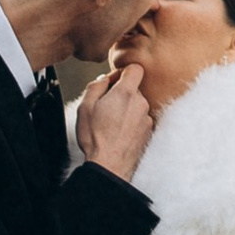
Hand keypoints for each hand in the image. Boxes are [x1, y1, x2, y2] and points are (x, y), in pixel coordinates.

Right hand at [75, 64, 152, 180]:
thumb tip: (105, 79)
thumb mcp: (85, 106)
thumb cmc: (95, 137)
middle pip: (134, 88)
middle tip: (105, 108)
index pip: (136, 68)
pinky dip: (131, 123)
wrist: (109, 166)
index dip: (123, 72)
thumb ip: (96, 86)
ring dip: (126, 109)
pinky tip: (119, 134)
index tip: (112, 82)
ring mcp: (147, 118)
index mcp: (126, 93)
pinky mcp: (149, 132)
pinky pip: (140, 119)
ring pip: (137, 105)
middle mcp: (141, 103)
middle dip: (121, 94)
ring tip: (111, 124)